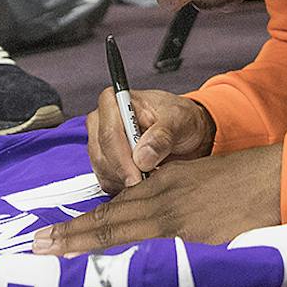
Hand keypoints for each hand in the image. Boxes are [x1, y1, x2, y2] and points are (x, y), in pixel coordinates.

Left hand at [32, 144, 283, 254]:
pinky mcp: (196, 242)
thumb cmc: (238, 181)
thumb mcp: (192, 178)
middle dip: (70, 237)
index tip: (50, 237)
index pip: (110, 209)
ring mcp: (178, 223)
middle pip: (107, 222)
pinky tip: (107, 271)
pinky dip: (127, 261)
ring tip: (56, 259)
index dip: (78, 225)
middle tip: (37, 249)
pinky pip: (155, 254)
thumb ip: (164, 196)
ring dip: (85, 249)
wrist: (274, 179)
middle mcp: (161, 201)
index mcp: (160, 186)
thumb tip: (140, 221)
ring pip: (122, 236)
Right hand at [84, 87, 216, 193]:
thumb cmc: (180, 119)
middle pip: (102, 154)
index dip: (122, 158)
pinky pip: (106, 181)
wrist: (186, 133)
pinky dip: (124, 186)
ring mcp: (100, 142)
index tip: (138, 175)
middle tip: (148, 181)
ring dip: (125, 180)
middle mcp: (101, 120)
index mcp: (114, 100)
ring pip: (103, 170)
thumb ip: (162, 135)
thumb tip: (142, 156)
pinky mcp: (104, 161)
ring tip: (151, 176)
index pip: (109, 133)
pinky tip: (144, 181)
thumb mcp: (180, 120)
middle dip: (125, 173)